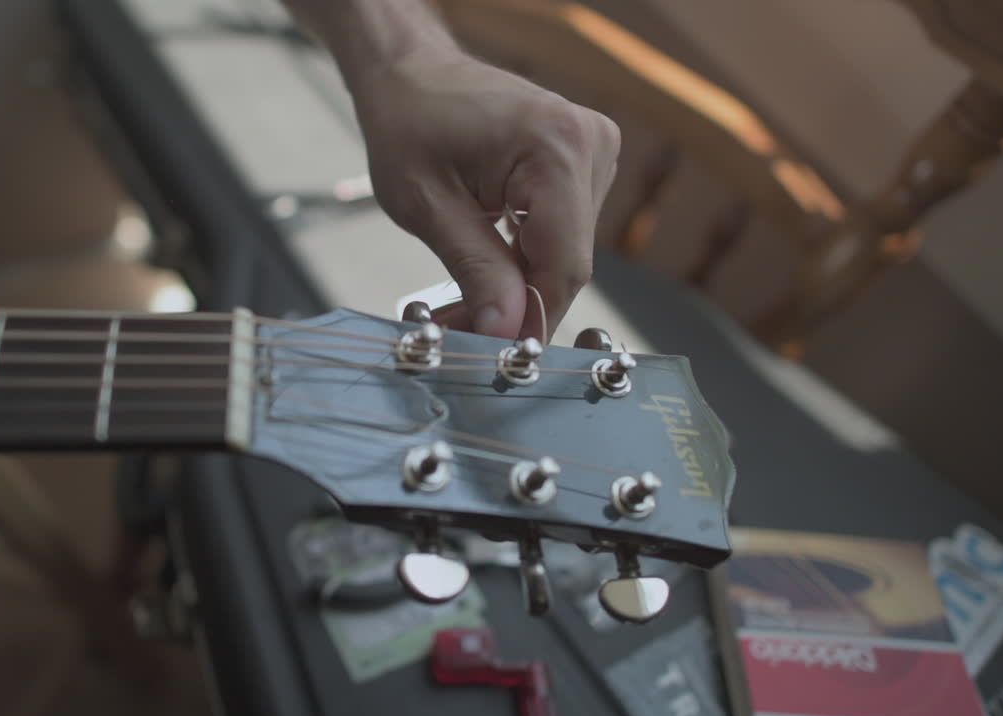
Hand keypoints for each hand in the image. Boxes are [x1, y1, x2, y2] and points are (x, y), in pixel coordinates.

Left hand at [350, 47, 619, 338]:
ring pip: (565, 254)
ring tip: (459, 304)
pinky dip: (524, 260)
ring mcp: (593, 152)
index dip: (531, 318)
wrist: (412, 73)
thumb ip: (474, 269)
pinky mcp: (583, 164)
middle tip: (460, 335)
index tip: (496, 355)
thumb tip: (506, 330)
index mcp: (556, 147)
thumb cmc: (409, 121)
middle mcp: (589, 145)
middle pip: (567, 263)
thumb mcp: (427, 205)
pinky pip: (562, 233)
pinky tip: (486, 273)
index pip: (562, 265)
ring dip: (517, 287)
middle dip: (516, 306)